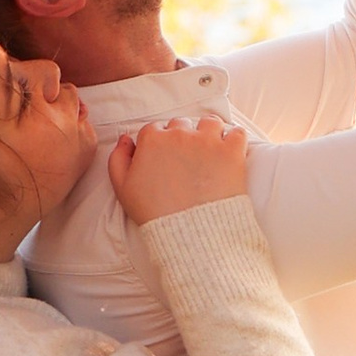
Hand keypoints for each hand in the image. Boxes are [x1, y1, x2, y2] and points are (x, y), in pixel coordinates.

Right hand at [109, 114, 254, 226]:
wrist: (190, 233)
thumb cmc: (155, 214)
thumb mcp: (123, 189)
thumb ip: (118, 158)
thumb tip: (126, 139)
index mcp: (152, 140)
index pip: (155, 129)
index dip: (159, 144)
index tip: (165, 159)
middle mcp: (179, 134)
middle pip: (182, 124)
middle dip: (183, 138)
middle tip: (187, 160)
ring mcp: (207, 141)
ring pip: (210, 123)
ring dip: (209, 134)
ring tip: (210, 154)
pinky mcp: (231, 151)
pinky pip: (238, 133)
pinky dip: (235, 141)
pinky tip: (230, 154)